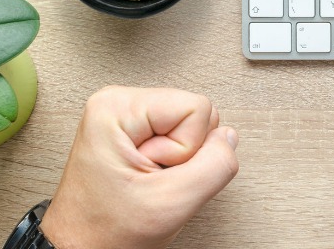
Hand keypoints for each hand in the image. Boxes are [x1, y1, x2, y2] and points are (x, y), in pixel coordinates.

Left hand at [40, 86, 238, 248]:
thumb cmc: (105, 231)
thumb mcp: (170, 204)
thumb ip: (214, 166)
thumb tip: (228, 138)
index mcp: (116, 107)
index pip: (198, 108)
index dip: (189, 149)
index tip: (156, 173)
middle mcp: (119, 103)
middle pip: (195, 113)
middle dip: (185, 154)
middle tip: (152, 179)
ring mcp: (126, 117)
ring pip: (191, 127)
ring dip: (180, 162)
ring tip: (148, 181)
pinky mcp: (134, 132)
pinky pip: (180, 138)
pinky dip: (173, 164)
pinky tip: (149, 179)